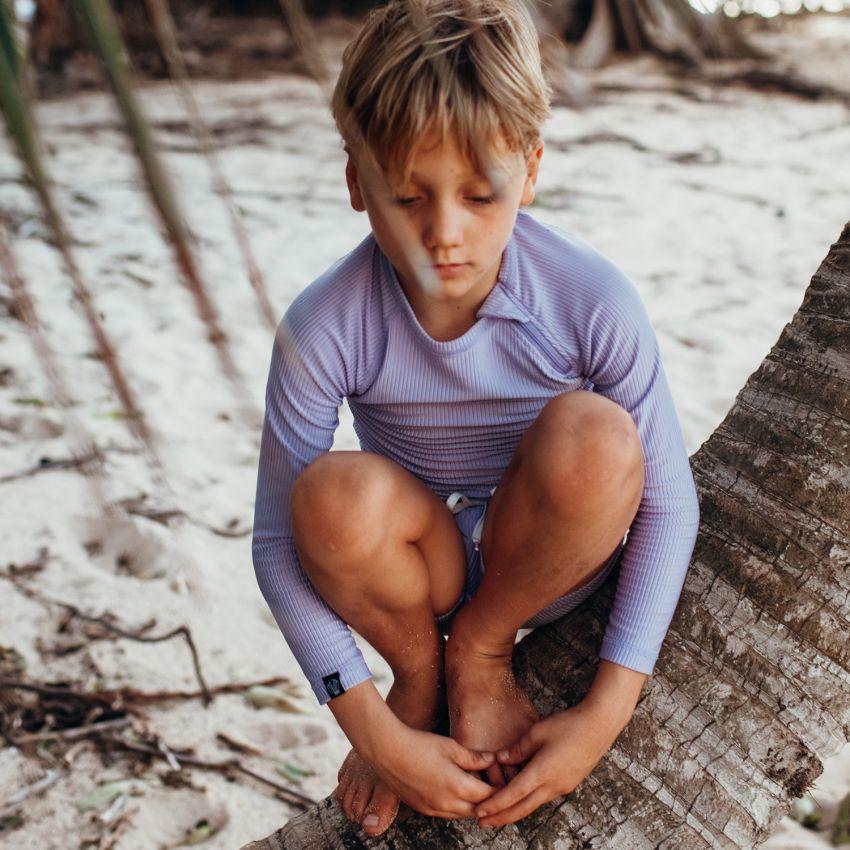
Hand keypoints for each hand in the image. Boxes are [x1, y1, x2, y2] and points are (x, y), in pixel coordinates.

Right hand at [369, 724, 496, 818]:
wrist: (387, 751)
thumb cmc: (419, 744)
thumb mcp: (451, 747)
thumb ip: (474, 757)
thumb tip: (492, 761)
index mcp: (457, 786)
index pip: (488, 796)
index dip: (500, 789)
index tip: (507, 782)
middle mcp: (446, 803)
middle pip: (478, 810)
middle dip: (489, 801)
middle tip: (497, 788)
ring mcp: (433, 809)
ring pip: (462, 814)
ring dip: (472, 805)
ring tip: (478, 788)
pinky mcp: (422, 809)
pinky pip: (447, 813)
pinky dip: (456, 805)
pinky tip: (456, 790)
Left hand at [473, 703, 622, 826]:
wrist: (599, 726)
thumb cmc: (568, 725)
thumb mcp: (537, 732)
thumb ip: (518, 748)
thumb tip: (501, 760)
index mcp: (542, 773)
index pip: (513, 795)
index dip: (494, 805)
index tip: (479, 812)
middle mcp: (552, 785)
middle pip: (522, 808)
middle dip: (500, 817)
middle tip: (482, 823)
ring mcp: (563, 787)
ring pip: (533, 805)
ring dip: (514, 810)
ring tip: (498, 813)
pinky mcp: (569, 783)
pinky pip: (544, 797)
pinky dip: (528, 801)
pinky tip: (521, 798)